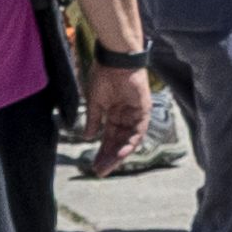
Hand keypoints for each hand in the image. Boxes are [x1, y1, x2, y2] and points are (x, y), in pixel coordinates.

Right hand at [87, 58, 157, 173]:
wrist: (115, 60)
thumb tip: (88, 137)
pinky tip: (120, 154)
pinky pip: (138, 132)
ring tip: (107, 166)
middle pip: (118, 142)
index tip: (93, 165)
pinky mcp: (143, 110)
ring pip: (128, 140)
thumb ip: (94, 120)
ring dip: (118, 154)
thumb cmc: (103, 75)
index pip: (109, 138)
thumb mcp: (95, 102)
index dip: (102, 152)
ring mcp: (135, 114)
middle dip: (109, 157)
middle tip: (99, 171)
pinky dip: (129, 143)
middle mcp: (126, 116)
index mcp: (114, 113)